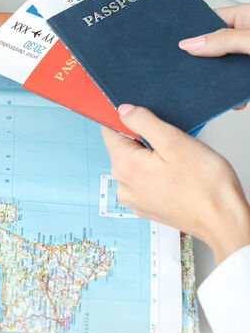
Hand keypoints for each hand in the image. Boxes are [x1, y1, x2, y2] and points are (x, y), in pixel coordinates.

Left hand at [101, 104, 249, 263]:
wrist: (224, 221)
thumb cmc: (205, 185)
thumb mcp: (174, 141)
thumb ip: (144, 122)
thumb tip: (124, 111)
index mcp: (125, 166)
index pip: (110, 131)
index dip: (127, 121)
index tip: (146, 120)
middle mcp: (123, 185)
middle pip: (124, 148)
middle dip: (144, 141)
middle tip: (171, 146)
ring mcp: (134, 199)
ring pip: (136, 165)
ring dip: (152, 159)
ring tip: (178, 164)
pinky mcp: (146, 207)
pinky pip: (145, 182)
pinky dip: (157, 176)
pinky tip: (177, 178)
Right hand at [179, 3, 249, 108]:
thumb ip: (225, 40)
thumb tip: (191, 43)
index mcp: (247, 17)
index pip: (209, 21)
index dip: (190, 32)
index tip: (172, 44)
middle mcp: (247, 37)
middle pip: (214, 48)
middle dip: (202, 63)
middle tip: (185, 72)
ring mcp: (249, 58)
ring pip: (225, 70)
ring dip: (219, 83)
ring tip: (210, 92)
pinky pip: (237, 87)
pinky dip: (234, 97)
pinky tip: (233, 103)